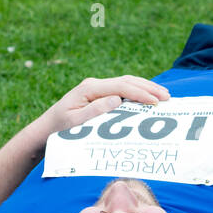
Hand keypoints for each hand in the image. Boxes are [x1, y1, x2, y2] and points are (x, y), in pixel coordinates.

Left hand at [46, 76, 170, 133]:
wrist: (45, 131)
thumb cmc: (59, 131)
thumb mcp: (74, 124)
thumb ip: (95, 111)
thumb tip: (116, 100)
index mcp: (89, 89)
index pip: (120, 87)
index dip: (140, 93)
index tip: (156, 102)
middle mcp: (94, 85)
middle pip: (127, 81)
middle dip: (148, 88)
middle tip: (167, 97)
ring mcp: (97, 88)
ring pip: (126, 83)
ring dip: (145, 88)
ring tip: (163, 96)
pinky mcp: (99, 95)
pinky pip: (122, 90)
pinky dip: (137, 92)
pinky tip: (149, 98)